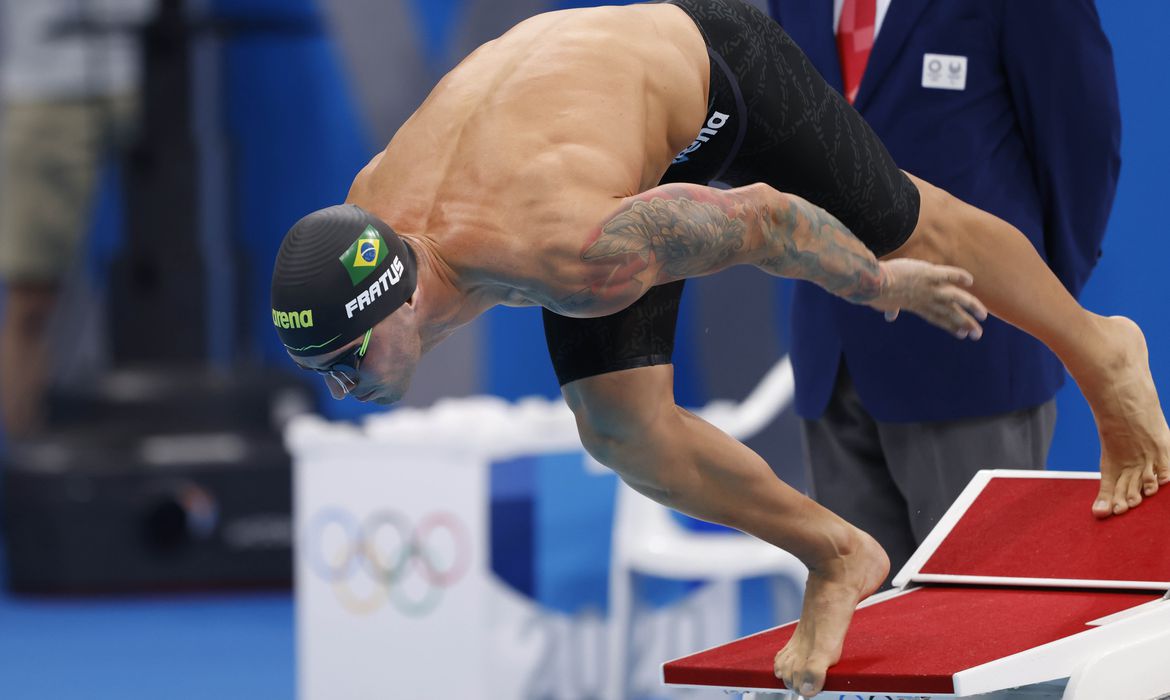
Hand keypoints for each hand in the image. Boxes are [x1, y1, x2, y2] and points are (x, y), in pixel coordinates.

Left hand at [868, 258, 987, 338]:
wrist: (873, 284)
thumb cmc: (876, 292)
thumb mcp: (886, 303)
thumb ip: (893, 308)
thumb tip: (890, 317)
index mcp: (917, 306)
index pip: (938, 318)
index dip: (951, 326)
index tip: (962, 334)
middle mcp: (926, 300)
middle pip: (950, 314)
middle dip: (965, 324)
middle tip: (978, 334)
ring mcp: (929, 288)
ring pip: (955, 298)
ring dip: (970, 307)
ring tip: (983, 315)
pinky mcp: (928, 274)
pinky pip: (948, 275)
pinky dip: (959, 276)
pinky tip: (969, 280)